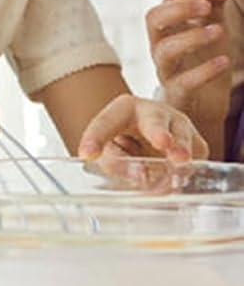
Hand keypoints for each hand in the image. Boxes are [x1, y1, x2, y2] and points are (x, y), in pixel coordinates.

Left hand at [77, 94, 208, 165]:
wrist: (154, 135)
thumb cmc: (127, 140)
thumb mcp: (111, 149)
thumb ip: (116, 162)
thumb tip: (140, 176)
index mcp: (124, 108)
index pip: (106, 122)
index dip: (95, 139)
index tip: (87, 154)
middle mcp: (155, 112)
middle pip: (155, 121)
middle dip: (158, 132)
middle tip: (162, 142)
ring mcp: (179, 126)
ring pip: (182, 138)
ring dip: (180, 151)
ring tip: (180, 161)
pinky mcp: (198, 144)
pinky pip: (194, 160)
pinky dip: (184, 171)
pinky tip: (175, 177)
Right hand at [146, 0, 230, 115]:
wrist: (204, 102)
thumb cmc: (203, 59)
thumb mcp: (210, 28)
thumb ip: (213, 4)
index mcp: (167, 24)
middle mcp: (159, 43)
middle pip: (154, 19)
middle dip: (180, 8)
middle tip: (208, 6)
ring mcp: (165, 68)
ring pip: (165, 49)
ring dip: (192, 37)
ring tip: (219, 32)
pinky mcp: (177, 93)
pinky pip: (183, 82)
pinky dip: (204, 71)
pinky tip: (224, 61)